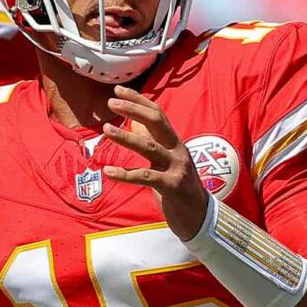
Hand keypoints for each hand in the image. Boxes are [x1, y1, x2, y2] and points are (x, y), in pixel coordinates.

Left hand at [102, 86, 208, 239]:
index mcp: (174, 142)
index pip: (157, 114)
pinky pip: (146, 178)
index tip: (118, 90)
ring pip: (150, 147)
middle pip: (157, 123)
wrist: (200, 216)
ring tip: (106, 129)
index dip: (138, 100)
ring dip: (127, 137)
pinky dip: (126, 174)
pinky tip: (108, 172)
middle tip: (111, 102)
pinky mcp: (172, 187)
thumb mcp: (164, 160)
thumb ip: (151, 140)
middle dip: (134, 109)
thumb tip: (134, 119)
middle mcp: (177, 150)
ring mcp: (176, 168)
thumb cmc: (177, 186)